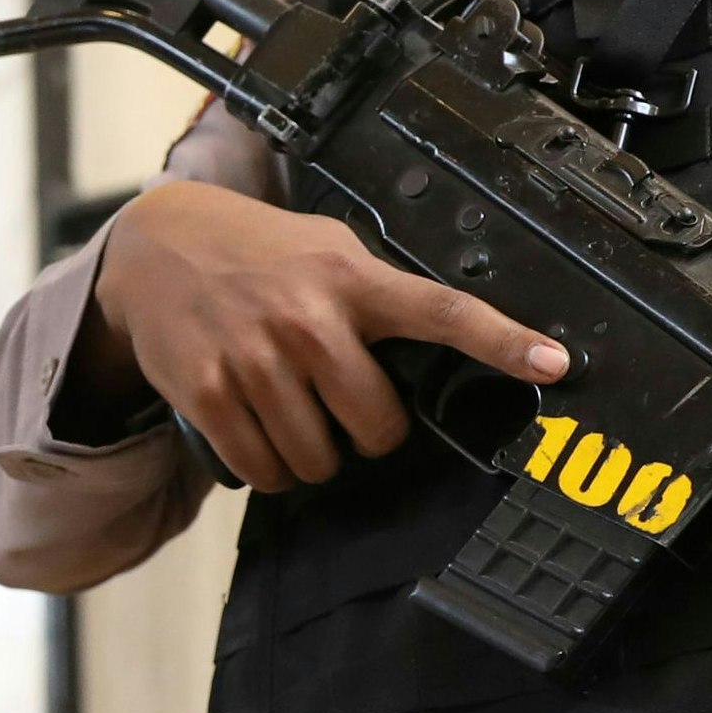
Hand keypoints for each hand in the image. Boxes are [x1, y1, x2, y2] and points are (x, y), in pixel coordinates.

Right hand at [65, 179, 569, 491]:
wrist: (157, 244)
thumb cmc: (262, 254)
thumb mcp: (331, 250)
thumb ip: (383, 292)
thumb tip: (450, 335)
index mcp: (354, 281)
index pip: (444, 311)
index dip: (503, 340)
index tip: (554, 362)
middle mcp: (308, 320)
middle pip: (379, 427)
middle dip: (371, 434)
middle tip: (347, 409)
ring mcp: (256, 359)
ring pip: (320, 459)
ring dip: (318, 456)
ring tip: (299, 416)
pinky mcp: (208, 392)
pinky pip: (264, 468)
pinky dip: (271, 467)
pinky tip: (264, 434)